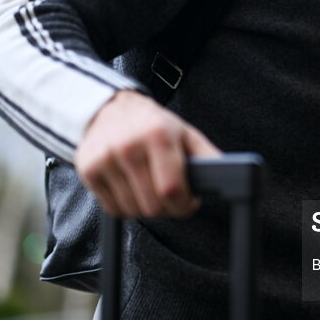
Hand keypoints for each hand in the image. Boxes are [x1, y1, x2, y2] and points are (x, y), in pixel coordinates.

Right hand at [74, 90, 220, 218]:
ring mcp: (105, 158)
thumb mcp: (186, 133)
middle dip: (168, 207)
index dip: (184, 205)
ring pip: (133, 210)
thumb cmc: (153, 124)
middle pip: (152, 205)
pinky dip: (126, 206)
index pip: (171, 189)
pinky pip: (113, 209)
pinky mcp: (87, 170)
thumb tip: (231, 178)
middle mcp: (129, 146)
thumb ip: (207, 157)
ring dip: (146, 207)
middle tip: (171, 195)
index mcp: (158, 135)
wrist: (110, 108)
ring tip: (149, 186)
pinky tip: (131, 187)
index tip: (188, 202)